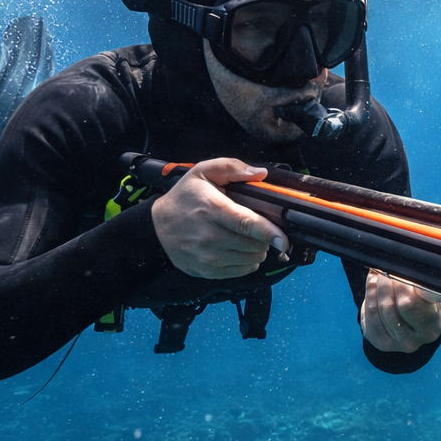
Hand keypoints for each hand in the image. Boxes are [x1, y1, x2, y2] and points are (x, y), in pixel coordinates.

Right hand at [150, 158, 289, 278]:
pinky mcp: (206, 271)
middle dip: (264, 238)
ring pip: (249, 260)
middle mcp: (208, 236)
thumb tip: (260, 173)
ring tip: (250, 239)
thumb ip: (233, 168)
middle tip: (258, 229)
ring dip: (257, 251)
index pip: (246, 223)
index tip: (283, 239)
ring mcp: (206, 257)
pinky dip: (247, 263)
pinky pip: (240, 272)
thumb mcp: (204, 172)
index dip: (269, 232)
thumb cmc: (185, 197)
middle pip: (252, 244)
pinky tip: (241, 251)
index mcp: (211, 208)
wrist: (157, 225)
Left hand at [360, 269, 440, 352]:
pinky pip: (369, 315)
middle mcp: (415, 341)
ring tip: (379, 273)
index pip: (412, 303)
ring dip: (376, 287)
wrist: (412, 324)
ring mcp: (395, 343)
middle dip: (387, 283)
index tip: (399, 268)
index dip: (402, 283)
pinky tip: (372, 284)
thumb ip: (421, 282)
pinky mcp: (380, 342)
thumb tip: (403, 261)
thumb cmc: (424, 301)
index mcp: (432, 326)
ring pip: (378, 309)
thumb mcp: (429, 291)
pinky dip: (369, 295)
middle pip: (392, 306)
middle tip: (386, 268)